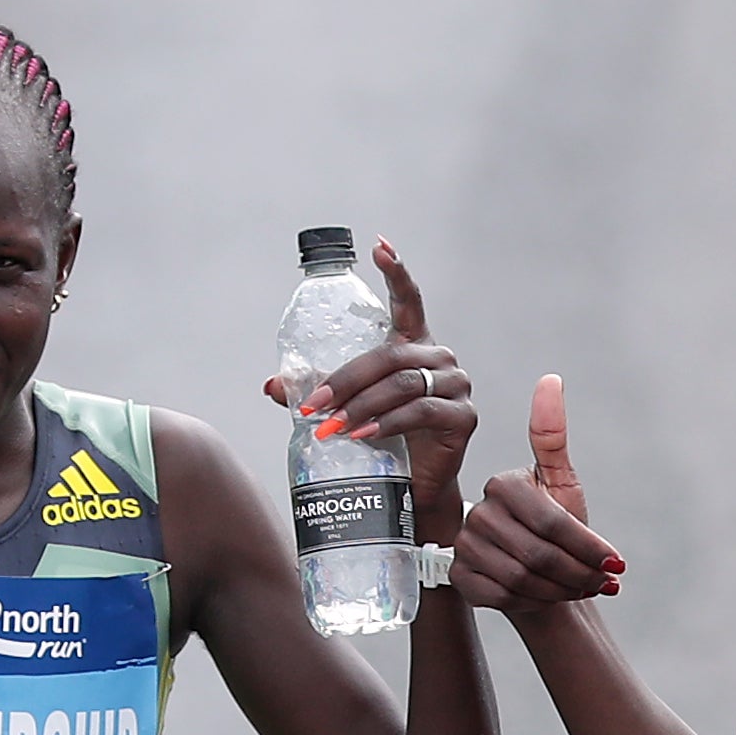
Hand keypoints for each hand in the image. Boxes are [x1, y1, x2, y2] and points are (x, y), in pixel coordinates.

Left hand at [269, 237, 480, 517]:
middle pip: (389, 355)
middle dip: (345, 380)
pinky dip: (387, 423)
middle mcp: (438, 358)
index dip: (396, 271)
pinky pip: (420, 412)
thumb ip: (316, 390)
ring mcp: (455, 385)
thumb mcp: (348, 407)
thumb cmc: (385, 440)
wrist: (416, 488)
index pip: (408, 300)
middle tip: (314, 405)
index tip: (379, 246)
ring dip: (361, 406)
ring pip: (401, 384)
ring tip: (332, 428)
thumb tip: (273, 385)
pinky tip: (364, 434)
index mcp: (413, 345)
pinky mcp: (462, 417)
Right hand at [451, 373, 630, 613]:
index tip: (616, 563)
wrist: (537, 572)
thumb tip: (550, 379)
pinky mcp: (461, 577)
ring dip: (563, 591)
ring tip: (583, 589)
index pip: (553, 522)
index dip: (588, 547)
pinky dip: (537, 603)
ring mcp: (465, 545)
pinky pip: (505, 597)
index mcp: (503, 485)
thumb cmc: (555, 526)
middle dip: (580, 574)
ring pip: (523, 580)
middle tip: (604, 582)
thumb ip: (552, 437)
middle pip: (540, 555)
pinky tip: (552, 597)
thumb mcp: (562, 482)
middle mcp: (478, 512)